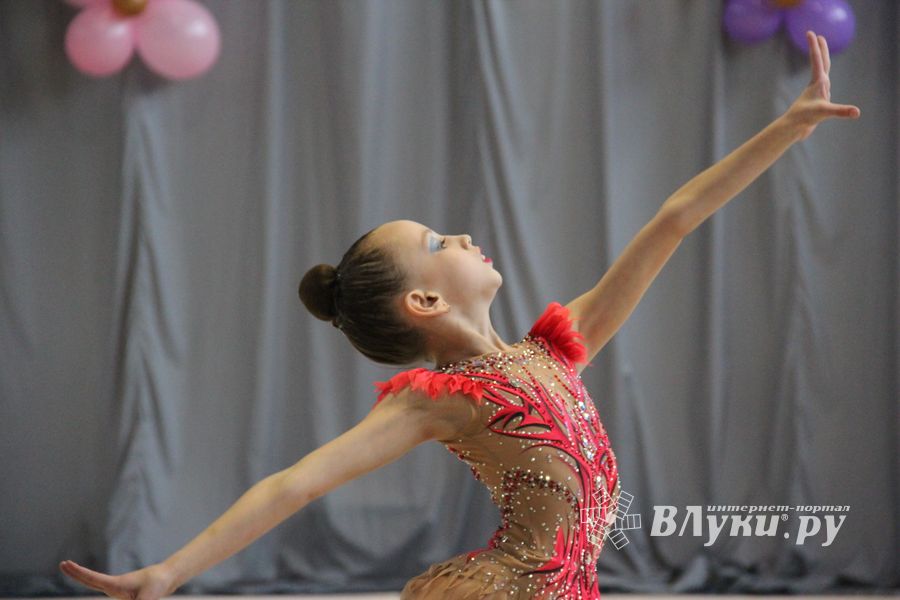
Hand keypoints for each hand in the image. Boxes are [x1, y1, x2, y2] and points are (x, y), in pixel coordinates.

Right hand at [59, 560, 176, 599]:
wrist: (168, 578)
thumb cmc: (157, 584)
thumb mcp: (147, 598)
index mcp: (116, 585)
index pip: (93, 579)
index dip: (78, 573)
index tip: (64, 563)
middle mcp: (114, 587)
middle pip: (91, 581)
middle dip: (76, 574)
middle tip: (62, 564)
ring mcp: (119, 591)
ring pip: (101, 587)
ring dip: (88, 577)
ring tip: (74, 566)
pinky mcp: (125, 596)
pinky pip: (111, 594)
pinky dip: (99, 581)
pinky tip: (90, 574)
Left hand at [784, 31, 859, 140]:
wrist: (794, 128)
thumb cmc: (805, 118)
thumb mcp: (824, 112)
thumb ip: (841, 111)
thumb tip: (856, 112)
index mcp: (818, 82)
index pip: (818, 60)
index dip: (816, 46)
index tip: (811, 32)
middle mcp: (817, 85)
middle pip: (820, 62)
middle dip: (820, 49)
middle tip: (818, 35)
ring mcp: (816, 92)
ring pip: (821, 73)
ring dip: (821, 61)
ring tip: (821, 53)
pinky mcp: (817, 100)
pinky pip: (822, 87)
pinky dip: (825, 80)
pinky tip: (825, 83)